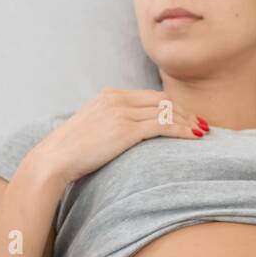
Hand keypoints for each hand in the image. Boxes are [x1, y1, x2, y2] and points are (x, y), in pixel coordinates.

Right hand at [27, 87, 208, 186]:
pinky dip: (182, 130)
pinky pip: (162, 126)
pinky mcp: (125, 130)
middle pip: (161, 100)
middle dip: (184, 111)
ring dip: (187, 121)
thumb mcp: (89, 128)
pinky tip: (193, 136)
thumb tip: (120, 135)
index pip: (149, 96)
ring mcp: (121, 113)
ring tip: (202, 131)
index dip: (171, 106)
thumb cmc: (68, 152)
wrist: (53, 160)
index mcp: (108, 96)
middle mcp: (116, 99)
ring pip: (165, 112)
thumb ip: (107, 123)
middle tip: (201, 123)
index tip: (185, 116)